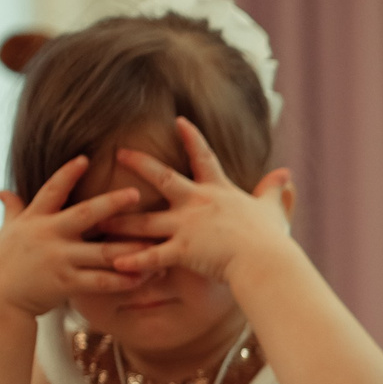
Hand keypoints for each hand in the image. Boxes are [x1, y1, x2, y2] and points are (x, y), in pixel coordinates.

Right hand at [0, 156, 149, 318]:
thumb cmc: (4, 263)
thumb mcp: (6, 232)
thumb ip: (13, 209)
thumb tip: (3, 191)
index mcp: (35, 219)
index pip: (52, 190)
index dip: (68, 174)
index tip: (84, 158)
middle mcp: (48, 235)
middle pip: (85, 214)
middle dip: (111, 203)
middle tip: (136, 193)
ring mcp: (58, 259)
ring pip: (102, 252)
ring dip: (130, 248)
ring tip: (155, 243)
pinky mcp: (66, 283)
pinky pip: (100, 281)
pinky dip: (123, 279)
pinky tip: (143, 276)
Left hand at [104, 117, 297, 284]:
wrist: (265, 260)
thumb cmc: (271, 238)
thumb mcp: (274, 210)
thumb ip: (275, 191)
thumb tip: (287, 175)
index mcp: (218, 191)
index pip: (203, 157)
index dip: (192, 137)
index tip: (179, 120)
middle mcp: (197, 203)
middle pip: (162, 178)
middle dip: (139, 165)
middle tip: (118, 153)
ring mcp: (186, 226)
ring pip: (145, 221)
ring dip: (119, 221)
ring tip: (95, 219)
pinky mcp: (182, 250)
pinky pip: (152, 256)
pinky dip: (132, 261)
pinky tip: (113, 263)